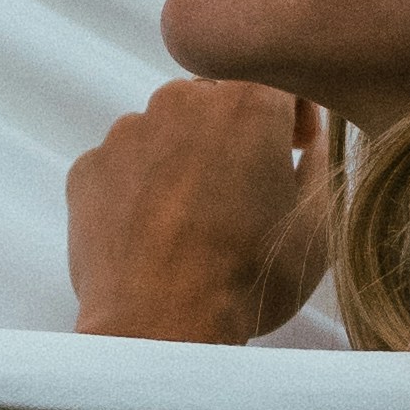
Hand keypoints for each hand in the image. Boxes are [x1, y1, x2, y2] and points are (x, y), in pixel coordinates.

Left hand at [66, 80, 336, 339]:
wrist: (159, 328)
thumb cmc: (247, 278)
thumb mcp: (316, 226)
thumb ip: (321, 166)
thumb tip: (313, 146)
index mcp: (247, 103)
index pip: (279, 82)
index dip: (294, 116)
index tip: (295, 150)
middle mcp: (181, 102)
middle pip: (216, 100)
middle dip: (233, 136)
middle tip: (243, 194)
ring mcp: (127, 133)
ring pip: (164, 129)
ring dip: (183, 159)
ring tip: (195, 220)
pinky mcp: (88, 168)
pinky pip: (122, 163)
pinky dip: (139, 187)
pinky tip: (155, 232)